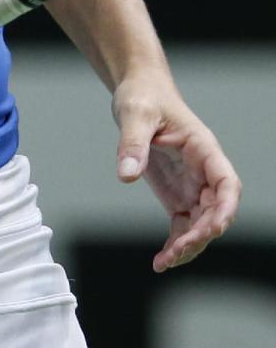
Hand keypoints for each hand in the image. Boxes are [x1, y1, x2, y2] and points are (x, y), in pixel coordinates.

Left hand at [112, 74, 240, 272]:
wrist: (138, 93)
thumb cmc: (143, 97)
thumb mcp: (134, 113)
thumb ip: (132, 143)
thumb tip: (126, 175)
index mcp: (203, 148)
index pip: (227, 182)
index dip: (226, 208)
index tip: (213, 228)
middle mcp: (203, 170)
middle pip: (215, 211)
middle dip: (201, 235)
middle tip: (176, 252)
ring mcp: (192, 184)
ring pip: (201, 224)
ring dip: (188, 246)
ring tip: (164, 262)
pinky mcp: (177, 194)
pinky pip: (183, 225)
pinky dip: (175, 243)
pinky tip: (161, 260)